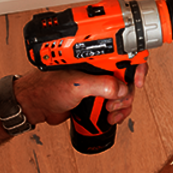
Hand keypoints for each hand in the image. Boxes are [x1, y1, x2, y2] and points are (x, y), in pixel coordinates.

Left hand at [14, 67, 144, 126]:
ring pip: (122, 93)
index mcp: (94, 58)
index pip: (123, 55)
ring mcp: (97, 83)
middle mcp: (98, 69)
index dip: (135, 66)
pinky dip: (117, 112)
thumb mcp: (76, 85)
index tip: (137, 80)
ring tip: (111, 113)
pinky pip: (114, 103)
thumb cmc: (45, 88)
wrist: (34, 106)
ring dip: (123, 105)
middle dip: (127, 93)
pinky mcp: (95, 97)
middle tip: (115, 103)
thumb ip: (101, 85)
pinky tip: (111, 117)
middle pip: (127, 77)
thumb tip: (121, 89)